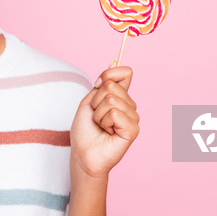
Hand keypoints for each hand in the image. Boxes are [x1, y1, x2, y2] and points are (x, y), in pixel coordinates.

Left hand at [70, 62, 139, 178]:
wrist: (83, 153)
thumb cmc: (85, 130)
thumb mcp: (89, 100)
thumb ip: (103, 83)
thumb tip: (114, 62)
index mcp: (121, 96)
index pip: (125, 72)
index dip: (109, 74)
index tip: (97, 87)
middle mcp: (129, 105)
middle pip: (112, 86)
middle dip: (96, 101)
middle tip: (96, 117)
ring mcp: (133, 117)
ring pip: (111, 100)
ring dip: (98, 114)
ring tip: (101, 126)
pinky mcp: (133, 129)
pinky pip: (115, 113)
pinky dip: (105, 122)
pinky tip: (108, 132)